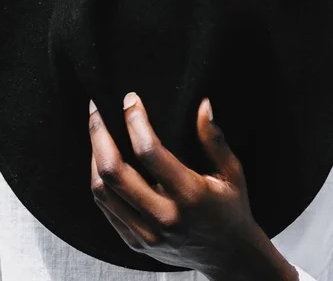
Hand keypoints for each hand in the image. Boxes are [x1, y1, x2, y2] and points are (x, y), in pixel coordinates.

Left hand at [89, 93, 298, 280]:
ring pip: (102, 190)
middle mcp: (164, 217)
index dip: (135, 121)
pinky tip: (100, 160)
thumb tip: (202, 105)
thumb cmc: (232, 209)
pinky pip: (105, 208)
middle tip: (97, 108)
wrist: (230, 258)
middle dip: (100, 134)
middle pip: (114, 171)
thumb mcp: (232, 172)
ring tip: (96, 130)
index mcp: (189, 196)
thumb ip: (214, 139)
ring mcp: (146, 234)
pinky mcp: (135, 243)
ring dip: (93, 155)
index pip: (149, 152)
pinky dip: (98, 180)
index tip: (130, 100)